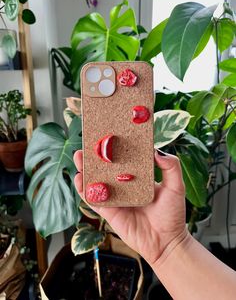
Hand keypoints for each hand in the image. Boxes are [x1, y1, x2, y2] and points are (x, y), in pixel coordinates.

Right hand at [74, 150, 186, 265]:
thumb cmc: (172, 214)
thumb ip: (171, 167)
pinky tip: (80, 179)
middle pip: (106, 167)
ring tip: (79, 157)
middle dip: (95, 155)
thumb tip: (157, 150)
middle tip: (88, 142)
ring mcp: (115, 197)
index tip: (108, 133)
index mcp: (138, 177)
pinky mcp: (108, 211)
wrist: (166, 242)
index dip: (115, 147)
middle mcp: (124, 185)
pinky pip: (94, 199)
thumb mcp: (176, 186)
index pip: (125, 158)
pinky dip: (85, 189)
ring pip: (96, 181)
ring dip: (86, 169)